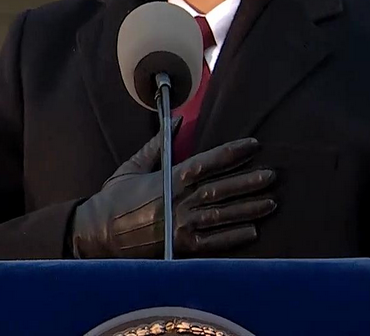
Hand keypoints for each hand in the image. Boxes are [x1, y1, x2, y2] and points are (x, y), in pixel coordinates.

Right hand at [70, 117, 276, 258]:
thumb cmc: (114, 198)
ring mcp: (180, 226)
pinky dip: (233, 237)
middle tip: (272, 175)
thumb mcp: (133, 166)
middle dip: (248, 181)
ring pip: (222, 215)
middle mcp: (178, 201)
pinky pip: (213, 243)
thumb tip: (177, 121)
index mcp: (169, 178)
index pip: (207, 162)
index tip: (253, 145)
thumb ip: (158, 144)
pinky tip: (252, 232)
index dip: (232, 153)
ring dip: (248, 209)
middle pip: (221, 189)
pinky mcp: (180, 248)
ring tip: (270, 202)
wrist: (96, 233)